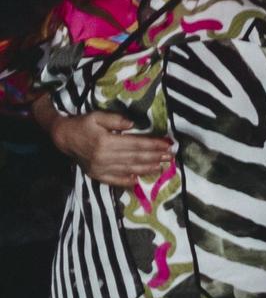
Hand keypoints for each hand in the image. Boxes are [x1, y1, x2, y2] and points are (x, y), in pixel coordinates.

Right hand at [49, 111, 173, 186]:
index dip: (152, 145)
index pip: (135, 144)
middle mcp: (104, 157)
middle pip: (135, 157)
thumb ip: (115, 119)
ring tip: (162, 166)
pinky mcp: (97, 175)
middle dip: (155, 157)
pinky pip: (115, 180)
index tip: (167, 144)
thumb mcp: (96, 116)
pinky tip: (139, 180)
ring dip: (147, 168)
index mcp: (105, 141)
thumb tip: (133, 124)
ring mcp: (100, 168)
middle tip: (170, 156)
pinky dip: (127, 181)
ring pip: (129, 169)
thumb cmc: (82, 125)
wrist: (63, 138)